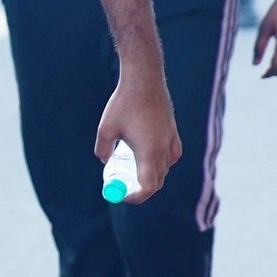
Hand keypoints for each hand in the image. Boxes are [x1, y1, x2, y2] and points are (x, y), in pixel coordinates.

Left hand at [94, 68, 179, 203]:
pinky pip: (172, 155)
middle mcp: (163, 149)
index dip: (136, 197)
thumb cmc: (123, 103)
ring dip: (151, 176)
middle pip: (157, 181)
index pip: (148, 187)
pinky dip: (163, 163)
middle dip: (141, 189)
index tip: (123, 195)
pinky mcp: (173, 131)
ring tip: (133, 171)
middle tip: (125, 186)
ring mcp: (171, 140)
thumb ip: (103, 149)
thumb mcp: (105, 129)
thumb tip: (105, 160)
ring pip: (165, 169)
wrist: (144, 79)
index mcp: (148, 153)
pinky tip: (152, 158)